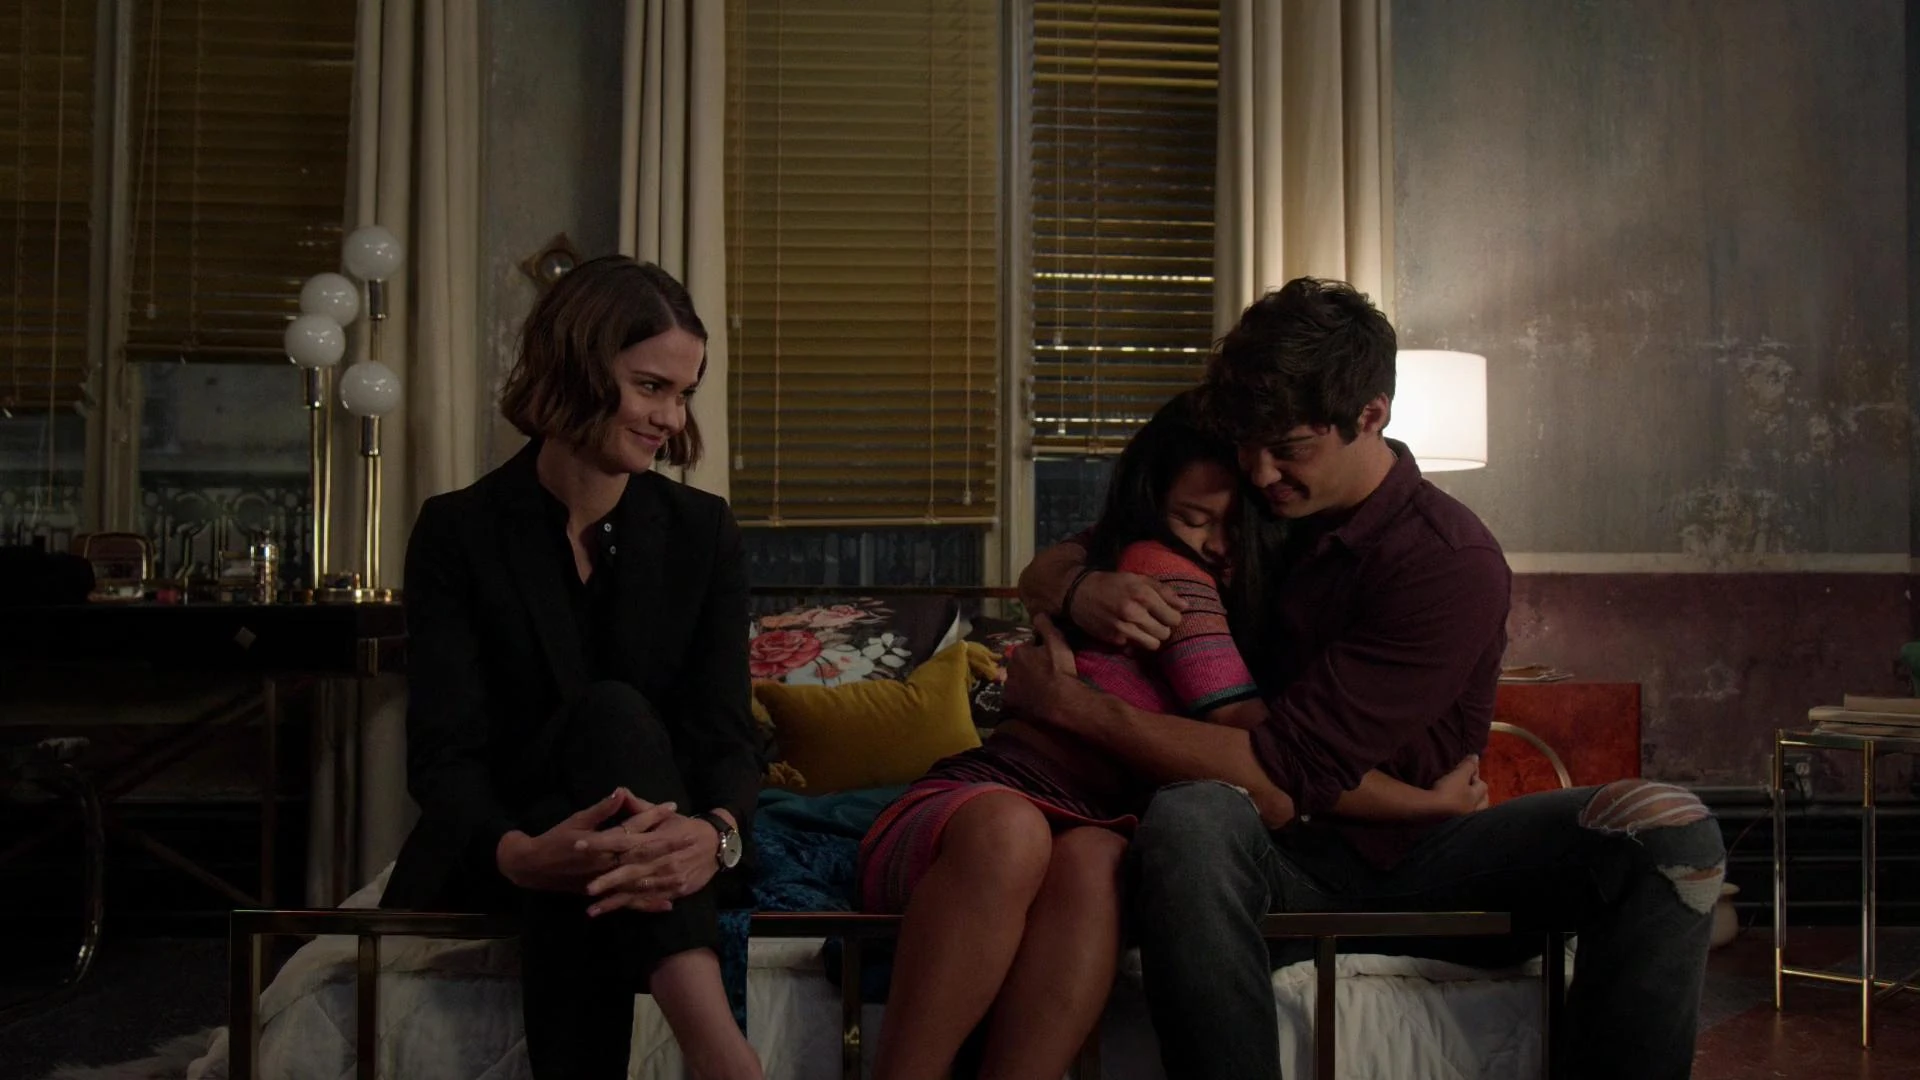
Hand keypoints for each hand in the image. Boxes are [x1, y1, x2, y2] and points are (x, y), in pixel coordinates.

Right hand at [494, 788, 685, 892]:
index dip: (653, 816)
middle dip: (668, 844)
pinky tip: (668, 904)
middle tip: (691, 836)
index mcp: (602, 842)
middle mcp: (607, 863)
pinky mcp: (603, 895)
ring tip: (687, 869)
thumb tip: (620, 792)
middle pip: (643, 853)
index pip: (633, 827)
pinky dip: (648, 904)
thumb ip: (601, 810)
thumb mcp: (577, 820)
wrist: (533, 867)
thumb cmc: (556, 839)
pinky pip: (629, 902)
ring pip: (640, 879)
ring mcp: (606, 882)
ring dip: (664, 874)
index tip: (673, 807)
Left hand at [579, 812, 723, 916]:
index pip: (623, 839)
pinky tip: (612, 911)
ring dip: (615, 899)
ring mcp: (667, 877)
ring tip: (592, 908)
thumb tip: (619, 791)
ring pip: (637, 889)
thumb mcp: (665, 815)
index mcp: (654, 838)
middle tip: (586, 888)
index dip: (601, 843)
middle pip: (630, 869)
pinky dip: (631, 906)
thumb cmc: (685, 827)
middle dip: (608, 879)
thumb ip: (639, 807)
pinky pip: (649, 899)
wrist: (717, 844)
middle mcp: (660, 859)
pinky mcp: (673, 890)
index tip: (579, 844)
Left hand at [1003, 613, 1081, 727]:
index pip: (1027, 649)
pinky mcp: (1010, 703)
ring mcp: (1008, 687)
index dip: (1038, 653)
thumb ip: (1045, 625)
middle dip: (1028, 667)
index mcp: (1019, 652)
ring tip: (1039, 688)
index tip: (1048, 659)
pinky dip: (1020, 697)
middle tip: (1044, 674)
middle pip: (1019, 665)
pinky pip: (1013, 697)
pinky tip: (1032, 699)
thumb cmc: (1059, 671)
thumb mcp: (1057, 642)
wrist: (1061, 702)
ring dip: (1023, 682)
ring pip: (1015, 680)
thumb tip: (1037, 613)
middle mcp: (1009, 668)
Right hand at [1068, 570, 1185, 650]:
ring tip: (1144, 629)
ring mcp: (1123, 628)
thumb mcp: (1138, 579)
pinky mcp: (1114, 639)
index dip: (1172, 617)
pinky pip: (1135, 647)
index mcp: (1143, 594)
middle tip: (1153, 621)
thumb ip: (1164, 591)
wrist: (1079, 593)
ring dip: (1151, 638)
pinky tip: (1127, 631)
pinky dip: (1134, 641)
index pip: (1174, 618)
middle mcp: (1134, 612)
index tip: (1165, 614)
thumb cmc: (1112, 584)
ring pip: (1153, 645)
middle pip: (1165, 633)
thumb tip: (1185, 606)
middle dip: (1162, 628)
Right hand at [1431, 755, 1488, 815]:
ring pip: (1472, 810)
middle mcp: (1474, 811)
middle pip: (1482, 801)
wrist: (1430, 811)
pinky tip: (1453, 807)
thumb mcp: (1458, 775)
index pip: (1482, 785)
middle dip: (1477, 793)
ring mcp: (1464, 819)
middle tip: (1467, 785)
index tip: (1465, 768)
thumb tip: (1476, 756)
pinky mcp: (1453, 824)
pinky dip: (1459, 810)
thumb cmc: (1448, 792)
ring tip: (1461, 797)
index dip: (1475, 775)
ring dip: (1469, 803)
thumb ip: (1468, 766)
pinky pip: (1461, 815)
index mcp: (1478, 799)